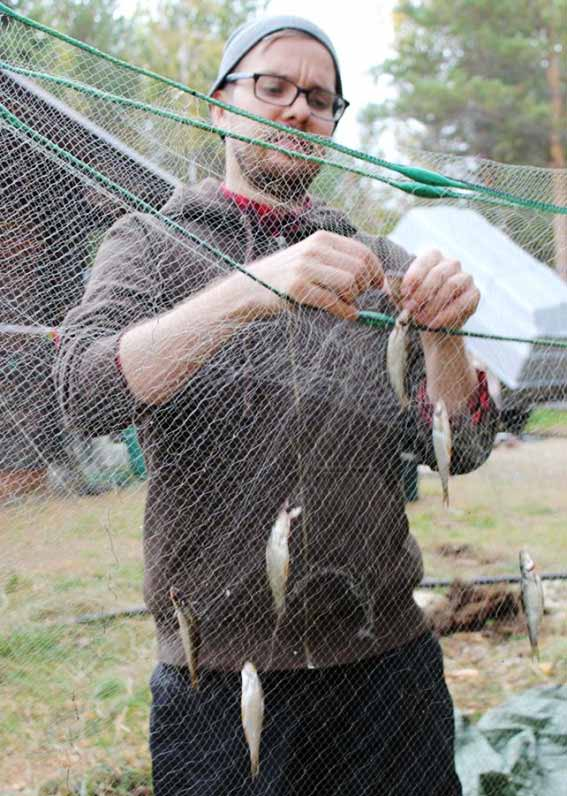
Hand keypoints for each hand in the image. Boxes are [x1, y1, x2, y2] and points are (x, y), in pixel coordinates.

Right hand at [243, 231, 383, 320]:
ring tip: (347, 304)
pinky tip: (347, 315)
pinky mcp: (297, 288)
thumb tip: (374, 276)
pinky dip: (345, 311)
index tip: (377, 285)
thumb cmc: (286, 275)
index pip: (363, 252)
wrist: (250, 286)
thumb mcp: (311, 257)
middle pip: (359, 268)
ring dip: (354, 299)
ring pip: (349, 283)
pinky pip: (333, 301)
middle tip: (359, 297)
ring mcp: (305, 268)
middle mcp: (314, 249)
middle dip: (365, 286)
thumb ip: (338, 261)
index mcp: (322, 239)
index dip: (376, 271)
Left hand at [400, 249, 479, 329]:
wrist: (431, 324)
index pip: (427, 258)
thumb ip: (396, 288)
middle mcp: (451, 264)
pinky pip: (462, 302)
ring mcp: (465, 278)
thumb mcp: (402, 296)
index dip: (415, 274)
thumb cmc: (415, 304)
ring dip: (433, 305)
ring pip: (451, 286)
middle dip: (422, 292)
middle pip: (439, 273)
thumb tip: (388, 281)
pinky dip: (446, 315)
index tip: (405, 291)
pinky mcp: (474, 294)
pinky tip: (434, 324)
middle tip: (410, 308)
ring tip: (421, 319)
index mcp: (433, 258)